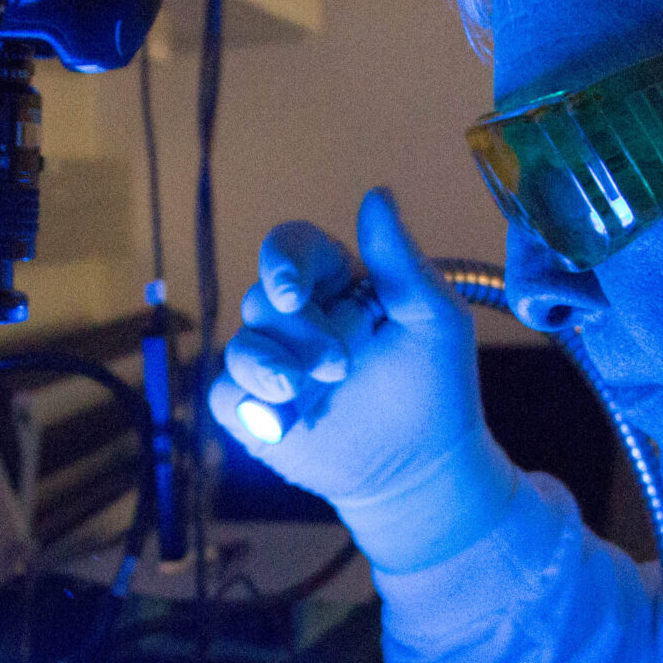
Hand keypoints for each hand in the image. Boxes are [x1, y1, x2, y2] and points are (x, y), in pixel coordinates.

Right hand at [211, 189, 518, 572]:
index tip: (294, 292)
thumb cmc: (437, 386)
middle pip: (261, 299)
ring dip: (269, 368)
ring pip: (240, 347)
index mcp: (336, 284)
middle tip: (339, 366)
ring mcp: (272, 364)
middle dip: (296, 332)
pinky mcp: (254, 411)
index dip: (283, 262)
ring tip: (304, 391)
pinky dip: (248, 402)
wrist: (424, 467)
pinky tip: (280, 417)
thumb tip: (378, 194)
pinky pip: (225, 393)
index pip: (291, 248)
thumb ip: (401, 260)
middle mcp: (297, 319)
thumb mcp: (433, 318)